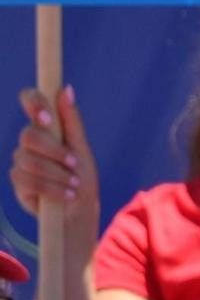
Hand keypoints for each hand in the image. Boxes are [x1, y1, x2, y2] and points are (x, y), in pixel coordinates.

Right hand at [11, 86, 98, 224]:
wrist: (80, 210)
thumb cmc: (81, 176)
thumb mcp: (82, 148)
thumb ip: (72, 121)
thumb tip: (66, 89)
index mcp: (46, 127)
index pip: (30, 101)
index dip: (34, 103)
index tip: (47, 118)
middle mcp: (29, 142)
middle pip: (28, 135)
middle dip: (54, 151)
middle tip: (74, 163)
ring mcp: (21, 161)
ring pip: (29, 160)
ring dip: (57, 174)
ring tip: (74, 184)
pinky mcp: (18, 183)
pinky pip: (28, 181)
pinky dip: (52, 189)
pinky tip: (67, 195)